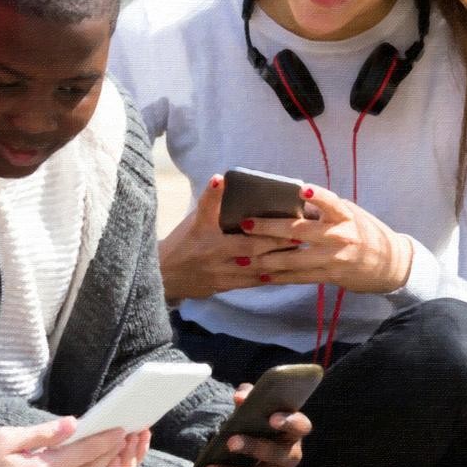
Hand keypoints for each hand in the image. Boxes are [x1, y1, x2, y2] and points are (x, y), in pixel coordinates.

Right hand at [157, 174, 308, 303]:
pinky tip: (290, 270)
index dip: (224, 201)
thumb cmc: (182, 243)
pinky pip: (254, 281)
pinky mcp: (226, 285)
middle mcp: (213, 253)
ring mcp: (221, 272)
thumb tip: (226, 181)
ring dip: (279, 259)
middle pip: (249, 247)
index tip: (239, 190)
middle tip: (299, 232)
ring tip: (301, 251)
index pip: (209, 211)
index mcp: (202, 232)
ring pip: (256, 267)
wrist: (165, 277)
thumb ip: (210, 205)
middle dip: (275, 240)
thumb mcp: (192, 221)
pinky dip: (272, 275)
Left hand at [200, 382, 309, 466]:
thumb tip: (240, 397)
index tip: (272, 418)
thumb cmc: (254, 426)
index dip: (290, 422)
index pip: (301, 426)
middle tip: (231, 441)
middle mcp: (290, 456)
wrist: (247, 455)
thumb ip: (249, 398)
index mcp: (292, 432)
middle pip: (278, 454)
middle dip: (255, 447)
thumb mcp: (252, 411)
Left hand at [240, 184, 413, 294]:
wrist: (389, 264)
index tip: (300, 189)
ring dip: (267, 259)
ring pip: (295, 259)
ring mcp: (334, 258)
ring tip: (244, 258)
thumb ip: (323, 210)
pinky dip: (280, 277)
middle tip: (246, 224)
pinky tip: (261, 276)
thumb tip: (290, 201)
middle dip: (270, 228)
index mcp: (344, 215)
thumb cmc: (364, 231)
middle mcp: (340, 236)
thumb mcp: (349, 214)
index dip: (317, 196)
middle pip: (300, 232)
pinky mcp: (330, 276)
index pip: (330, 202)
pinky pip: (300, 278)